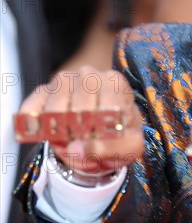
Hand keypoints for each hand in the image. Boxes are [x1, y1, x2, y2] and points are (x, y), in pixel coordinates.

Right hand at [17, 66, 143, 173]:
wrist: (101, 135)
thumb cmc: (119, 135)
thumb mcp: (129, 147)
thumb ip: (112, 148)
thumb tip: (77, 148)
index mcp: (115, 83)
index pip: (101, 110)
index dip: (98, 133)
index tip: (99, 139)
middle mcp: (89, 74)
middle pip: (77, 111)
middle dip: (79, 135)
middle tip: (85, 140)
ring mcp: (63, 80)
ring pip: (53, 111)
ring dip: (59, 132)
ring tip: (72, 135)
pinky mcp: (42, 91)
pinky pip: (30, 111)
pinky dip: (35, 127)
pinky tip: (47, 132)